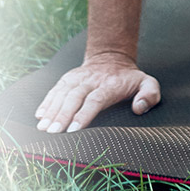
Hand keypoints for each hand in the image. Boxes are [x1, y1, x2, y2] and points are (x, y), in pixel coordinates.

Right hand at [34, 53, 160, 133]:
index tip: (74, 130)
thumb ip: (149, 94)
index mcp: (109, 85)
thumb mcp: (148, 83)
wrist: (111, 57)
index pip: (95, 100)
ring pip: (62, 93)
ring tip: (43, 127)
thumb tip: (139, 108)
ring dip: (51, 110)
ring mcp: (78, 78)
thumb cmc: (130, 78)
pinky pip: (55, 89)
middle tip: (53, 132)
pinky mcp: (68, 78)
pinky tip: (40, 115)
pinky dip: (47, 101)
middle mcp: (91, 80)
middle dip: (62, 115)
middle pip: (74, 97)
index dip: (84, 115)